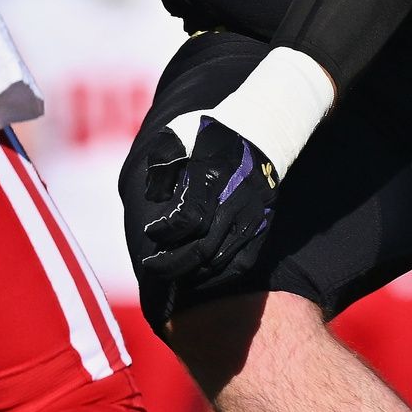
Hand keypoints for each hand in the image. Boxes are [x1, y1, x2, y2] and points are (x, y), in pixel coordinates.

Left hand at [136, 116, 278, 289]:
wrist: (261, 134)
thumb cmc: (210, 136)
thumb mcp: (180, 134)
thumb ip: (163, 162)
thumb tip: (154, 197)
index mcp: (214, 177)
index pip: (189, 219)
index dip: (165, 232)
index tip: (150, 231)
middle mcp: (236, 202)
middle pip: (202, 248)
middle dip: (170, 263)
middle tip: (149, 266)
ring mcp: (252, 218)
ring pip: (219, 261)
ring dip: (190, 273)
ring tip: (168, 272)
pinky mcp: (262, 228)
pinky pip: (241, 265)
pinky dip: (217, 278)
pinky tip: (197, 278)